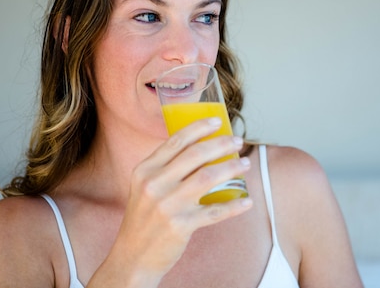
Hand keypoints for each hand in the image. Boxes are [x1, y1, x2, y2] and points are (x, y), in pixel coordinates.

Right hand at [91, 117, 251, 286]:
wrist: (132, 258)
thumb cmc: (143, 219)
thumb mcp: (144, 187)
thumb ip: (164, 168)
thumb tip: (199, 148)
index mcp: (145, 170)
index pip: (175, 141)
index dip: (199, 127)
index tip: (218, 121)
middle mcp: (154, 184)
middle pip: (196, 155)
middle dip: (222, 144)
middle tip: (238, 142)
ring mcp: (168, 205)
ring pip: (208, 177)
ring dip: (232, 168)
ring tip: (245, 165)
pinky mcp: (180, 225)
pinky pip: (215, 211)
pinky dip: (234, 206)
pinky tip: (246, 201)